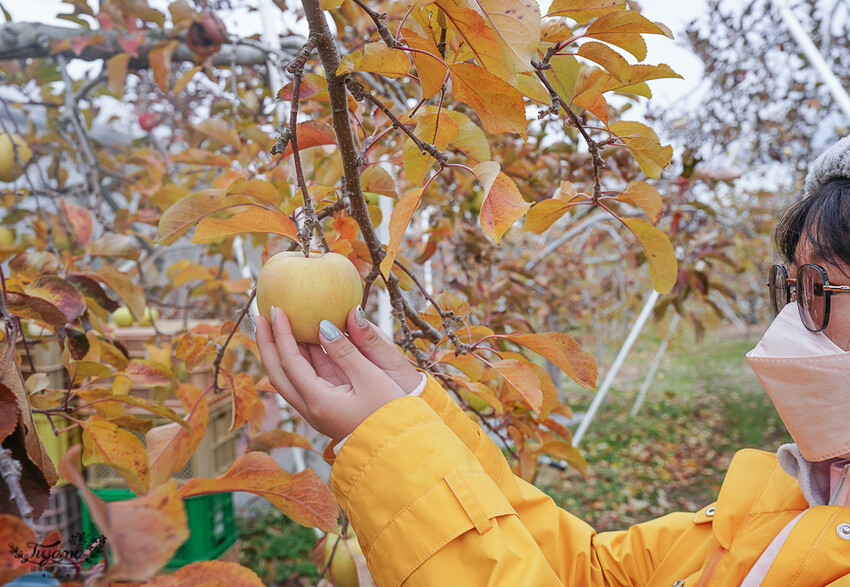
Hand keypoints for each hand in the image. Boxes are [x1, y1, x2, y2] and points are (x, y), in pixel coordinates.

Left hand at [255, 305, 410, 440]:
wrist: (398, 446)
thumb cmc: (390, 413)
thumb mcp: (371, 377)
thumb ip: (346, 351)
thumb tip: (323, 325)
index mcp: (318, 401)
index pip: (289, 362)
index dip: (281, 333)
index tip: (276, 308)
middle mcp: (310, 408)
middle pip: (277, 372)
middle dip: (267, 343)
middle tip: (261, 316)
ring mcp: (317, 409)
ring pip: (289, 377)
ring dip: (282, 350)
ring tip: (278, 324)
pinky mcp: (326, 407)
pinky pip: (306, 379)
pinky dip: (301, 358)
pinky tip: (306, 341)